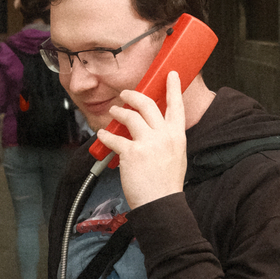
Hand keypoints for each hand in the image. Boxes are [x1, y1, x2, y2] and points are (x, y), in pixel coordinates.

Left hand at [96, 71, 187, 209]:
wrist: (161, 203)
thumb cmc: (166, 184)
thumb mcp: (176, 156)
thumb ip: (166, 139)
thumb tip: (152, 129)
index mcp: (176, 136)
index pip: (176, 106)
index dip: (172, 88)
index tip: (170, 75)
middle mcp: (164, 136)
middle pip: (147, 104)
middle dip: (133, 96)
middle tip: (125, 95)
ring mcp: (148, 143)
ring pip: (130, 116)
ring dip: (118, 112)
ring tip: (113, 112)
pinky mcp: (132, 153)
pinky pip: (114, 138)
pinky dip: (106, 135)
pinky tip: (102, 134)